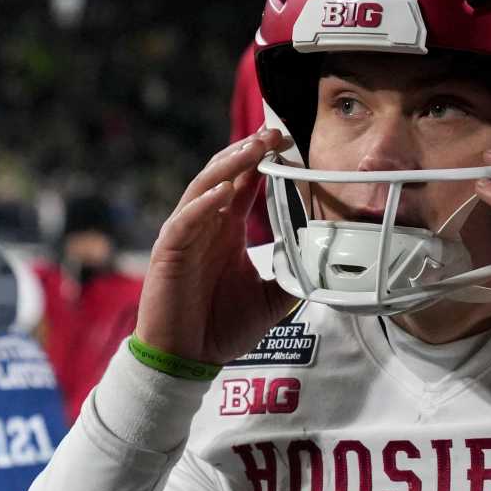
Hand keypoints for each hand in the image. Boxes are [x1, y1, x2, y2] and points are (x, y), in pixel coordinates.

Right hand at [136, 129, 294, 364]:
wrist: (187, 358)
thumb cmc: (220, 327)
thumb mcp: (271, 301)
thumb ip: (292, 277)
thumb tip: (321, 265)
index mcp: (227, 231)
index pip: (244, 186)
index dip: (262, 162)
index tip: (286, 142)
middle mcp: (206, 227)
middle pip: (224, 176)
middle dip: (248, 152)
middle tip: (274, 132)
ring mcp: (185, 237)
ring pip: (203, 189)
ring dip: (228, 167)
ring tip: (252, 149)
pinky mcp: (168, 253)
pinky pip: (185, 221)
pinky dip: (202, 204)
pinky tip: (223, 191)